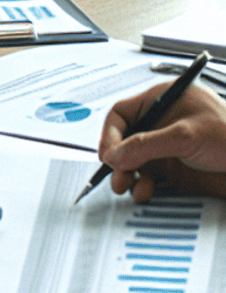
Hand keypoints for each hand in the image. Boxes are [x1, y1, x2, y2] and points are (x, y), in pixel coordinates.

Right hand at [99, 82, 225, 201]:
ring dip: (128, 175)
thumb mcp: (184, 136)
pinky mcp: (176, 169)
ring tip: (127, 187)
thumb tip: (114, 154)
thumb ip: (145, 145)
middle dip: (118, 159)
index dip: (110, 134)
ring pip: (134, 161)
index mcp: (161, 101)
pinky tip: (145, 192)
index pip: (122, 114)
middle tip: (116, 175)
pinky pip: (149, 177)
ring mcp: (168, 147)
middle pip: (125, 139)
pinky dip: (143, 186)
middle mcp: (161, 123)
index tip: (108, 155)